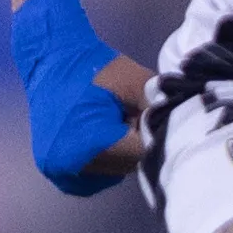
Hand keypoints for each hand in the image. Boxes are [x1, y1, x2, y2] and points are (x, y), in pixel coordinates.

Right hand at [11, 0, 149, 193]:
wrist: (50, 57)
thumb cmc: (93, 66)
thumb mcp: (136, 81)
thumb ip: (160, 109)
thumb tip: (183, 131)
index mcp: (88, 144)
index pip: (141, 154)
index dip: (158, 136)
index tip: (163, 119)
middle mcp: (69, 166)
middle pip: (127, 166)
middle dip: (140, 143)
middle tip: (138, 116)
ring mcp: (59, 171)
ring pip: (114, 171)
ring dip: (124, 152)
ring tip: (120, 121)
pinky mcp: (56, 171)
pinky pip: (95, 175)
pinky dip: (107, 159)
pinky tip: (106, 135)